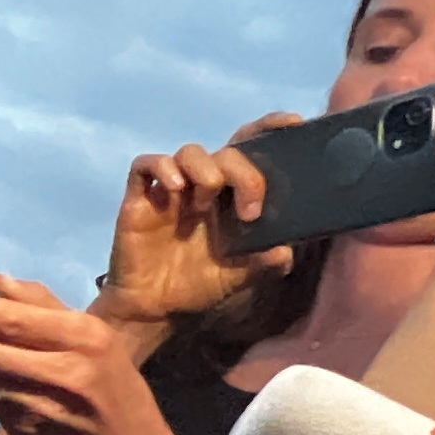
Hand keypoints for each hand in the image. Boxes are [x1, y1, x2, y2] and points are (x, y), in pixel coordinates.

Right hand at [95, 128, 296, 330]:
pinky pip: (146, 164)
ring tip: (204, 204)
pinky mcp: (140, 199)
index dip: (270, 128)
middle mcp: (204, 186)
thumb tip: (285, 249)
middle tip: (250, 209)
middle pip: (228, 150)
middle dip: (244, 172)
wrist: (157, 310)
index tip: (293, 123)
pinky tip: (174, 189)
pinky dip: (162, 168)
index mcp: (231, 195)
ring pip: (190, 151)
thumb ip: (268, 259)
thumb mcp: (243, 274)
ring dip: (204, 171)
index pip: (252, 148)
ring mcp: (172, 190)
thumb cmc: (200, 285)